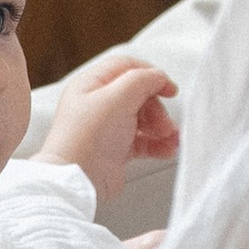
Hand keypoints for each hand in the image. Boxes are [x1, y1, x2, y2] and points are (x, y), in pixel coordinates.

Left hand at [38, 53, 179, 208]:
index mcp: (91, 84)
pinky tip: (166, 150)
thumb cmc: (89, 137)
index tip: (168, 89)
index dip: (150, 74)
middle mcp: (98, 104)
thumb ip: (142, 80)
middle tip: (165, 123)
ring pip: (143, 118)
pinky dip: (157, 144)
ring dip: (161, 127)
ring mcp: (107, 127)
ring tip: (170, 139)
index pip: (126, 68)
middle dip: (157, 108)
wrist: (78, 180)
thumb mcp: (117, 98)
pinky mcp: (115, 149)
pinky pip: (142, 141)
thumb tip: (158, 77)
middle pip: (138, 95)